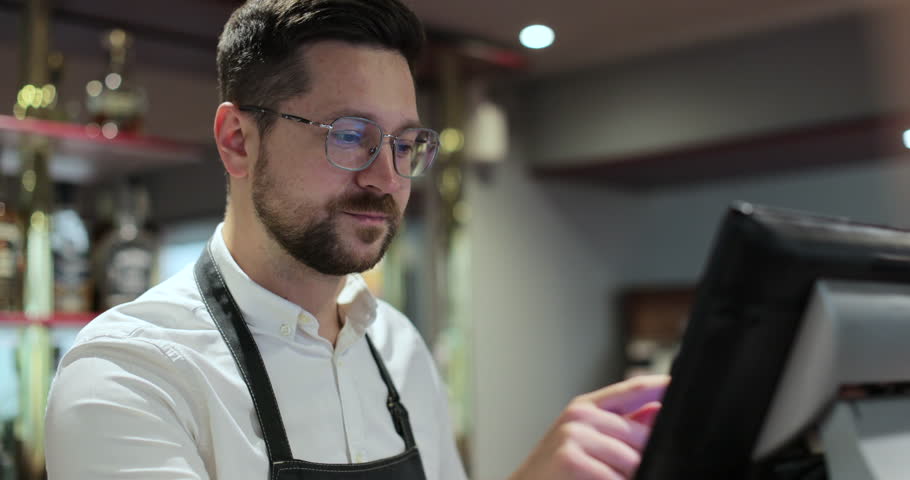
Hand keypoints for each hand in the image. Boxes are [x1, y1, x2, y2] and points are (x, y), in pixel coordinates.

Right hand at [509, 375, 668, 479]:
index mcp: (584, 408)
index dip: (660, 385)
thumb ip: (622, 427)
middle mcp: (579, 415)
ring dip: (628, 476)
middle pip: (641, 434)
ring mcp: (574, 435)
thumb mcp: (586, 444)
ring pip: (632, 460)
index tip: (678, 385)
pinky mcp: (571, 459)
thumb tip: (656, 409)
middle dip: (642, 458)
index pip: (632, 389)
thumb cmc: (553, 473)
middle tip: (622, 470)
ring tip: (606, 477)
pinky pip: (616, 478)